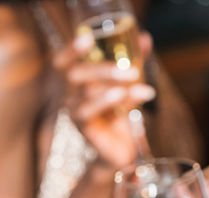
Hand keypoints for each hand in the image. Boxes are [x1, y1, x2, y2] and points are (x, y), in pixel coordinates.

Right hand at [55, 31, 155, 167]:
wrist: (119, 148)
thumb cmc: (119, 112)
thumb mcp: (128, 84)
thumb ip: (134, 60)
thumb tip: (145, 38)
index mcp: (77, 80)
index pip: (63, 61)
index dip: (71, 49)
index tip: (87, 38)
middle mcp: (70, 93)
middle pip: (76, 74)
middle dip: (104, 68)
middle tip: (133, 71)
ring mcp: (74, 110)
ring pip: (87, 92)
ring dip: (114, 85)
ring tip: (137, 81)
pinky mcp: (82, 127)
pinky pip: (90, 110)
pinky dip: (110, 101)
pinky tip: (126, 95)